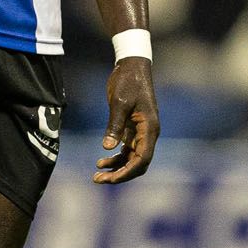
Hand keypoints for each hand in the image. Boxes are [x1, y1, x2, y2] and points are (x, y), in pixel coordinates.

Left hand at [94, 57, 158, 183]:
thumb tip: (107, 148)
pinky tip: (102, 161)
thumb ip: (114, 125)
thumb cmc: (127, 82)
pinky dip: (116, 158)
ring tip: (97, 174)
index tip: (111, 179)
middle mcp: (148, 134)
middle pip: (138, 163)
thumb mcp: (118, 103)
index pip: (142, 159)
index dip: (127, 172)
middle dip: (120, 174)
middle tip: (98, 179)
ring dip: (117, 168)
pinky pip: (127, 150)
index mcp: (149, 129)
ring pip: (132, 159)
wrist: (131, 67)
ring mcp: (141, 132)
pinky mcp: (133, 129)